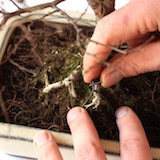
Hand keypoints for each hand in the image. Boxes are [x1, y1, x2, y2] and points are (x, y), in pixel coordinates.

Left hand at [34, 107, 151, 159]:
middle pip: (91, 149)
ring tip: (44, 136)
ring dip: (51, 149)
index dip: (130, 126)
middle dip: (82, 128)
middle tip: (76, 113)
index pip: (135, 146)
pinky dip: (46, 158)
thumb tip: (139, 152)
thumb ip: (137, 159)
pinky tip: (41, 147)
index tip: (124, 113)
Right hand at [83, 0, 159, 86]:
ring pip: (117, 29)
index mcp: (149, 6)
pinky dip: (124, 44)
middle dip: (98, 54)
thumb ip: (135, 64)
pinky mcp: (147, 11)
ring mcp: (144, 5)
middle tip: (94, 74)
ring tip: (109, 69)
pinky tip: (125, 57)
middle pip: (107, 28)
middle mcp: (143, 1)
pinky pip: (128, 27)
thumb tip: (108, 77)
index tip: (88, 75)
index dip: (93, 56)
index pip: (106, 31)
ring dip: (112, 51)